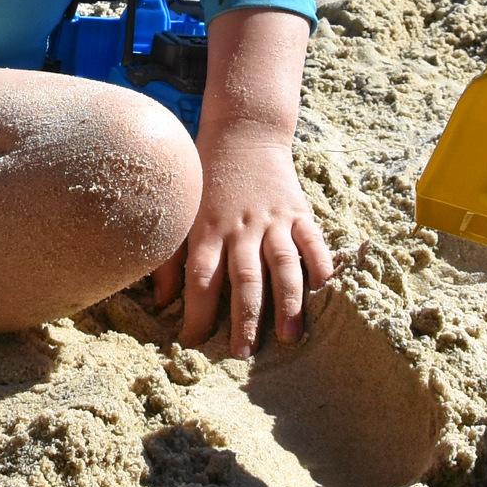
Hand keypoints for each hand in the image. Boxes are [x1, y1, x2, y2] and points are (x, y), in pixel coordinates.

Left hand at [156, 132, 332, 356]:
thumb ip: (170, 258)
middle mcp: (240, 228)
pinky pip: (312, 240)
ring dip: (287, 302)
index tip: (193, 344)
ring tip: (291, 337)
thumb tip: (161, 302)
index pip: (201, 278)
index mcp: (207, 230)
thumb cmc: (206, 179)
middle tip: (244, 353)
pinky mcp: (298, 211)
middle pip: (244, 278)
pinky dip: (320, 264)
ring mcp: (272, 220)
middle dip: (245, 319)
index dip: (197, 313)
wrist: (243, 133)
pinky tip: (324, 289)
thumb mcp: (182, 213)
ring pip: (282, 264)